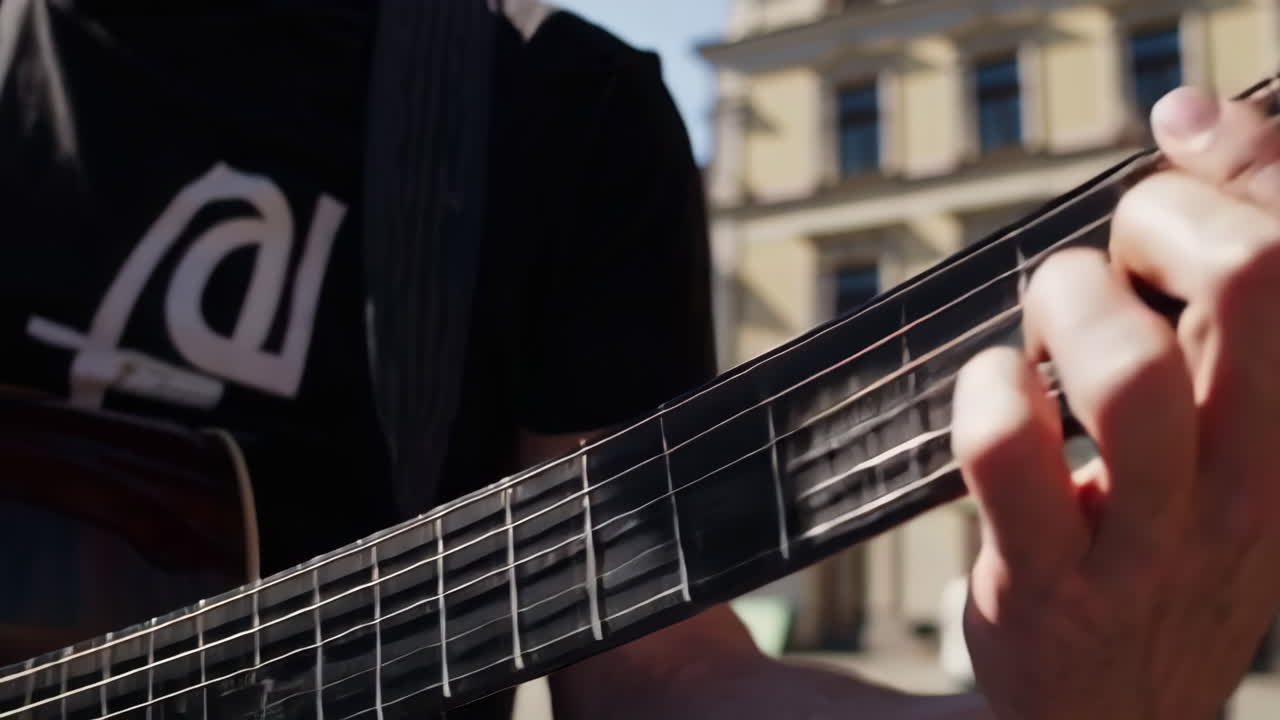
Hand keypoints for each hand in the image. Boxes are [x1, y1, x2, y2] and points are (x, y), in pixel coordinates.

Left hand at [951, 85, 1279, 719]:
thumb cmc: (1161, 538)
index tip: (1181, 131)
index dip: (1247, 155)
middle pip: (1251, 276)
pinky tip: (993, 391)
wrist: (1113, 717)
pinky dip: (984, 387)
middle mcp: (1253, 478)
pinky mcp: (1049, 580)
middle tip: (1111, 260)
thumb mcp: (1231, 432)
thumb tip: (1191, 124)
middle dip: (1158, 220)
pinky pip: (1009, 448)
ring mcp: (1154, 537)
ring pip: (1128, 365)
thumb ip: (1222, 307)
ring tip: (1044, 330)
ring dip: (1064, 303)